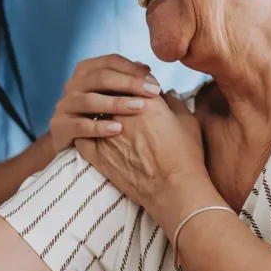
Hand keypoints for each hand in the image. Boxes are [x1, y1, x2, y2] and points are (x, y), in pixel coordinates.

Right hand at [49, 55, 164, 152]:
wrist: (71, 140)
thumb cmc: (99, 114)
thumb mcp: (113, 94)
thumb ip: (128, 81)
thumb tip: (146, 71)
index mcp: (86, 70)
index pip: (110, 61)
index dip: (133, 69)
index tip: (154, 81)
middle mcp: (73, 83)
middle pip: (101, 78)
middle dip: (130, 84)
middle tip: (153, 93)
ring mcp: (65, 104)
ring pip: (90, 100)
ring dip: (116, 103)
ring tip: (139, 108)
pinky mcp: (60, 125)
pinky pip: (80, 125)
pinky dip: (99, 127)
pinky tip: (118, 129)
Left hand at [75, 92, 205, 211]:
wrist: (174, 190)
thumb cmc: (186, 157)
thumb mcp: (188, 122)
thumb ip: (174, 102)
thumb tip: (167, 93)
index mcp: (146, 99)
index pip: (132, 80)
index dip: (135, 83)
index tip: (137, 90)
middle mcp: (122, 112)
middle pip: (110, 92)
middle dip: (114, 93)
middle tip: (118, 100)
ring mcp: (106, 133)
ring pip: (93, 112)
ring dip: (98, 111)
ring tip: (104, 117)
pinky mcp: (97, 154)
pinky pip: (82, 136)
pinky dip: (85, 133)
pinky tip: (90, 134)